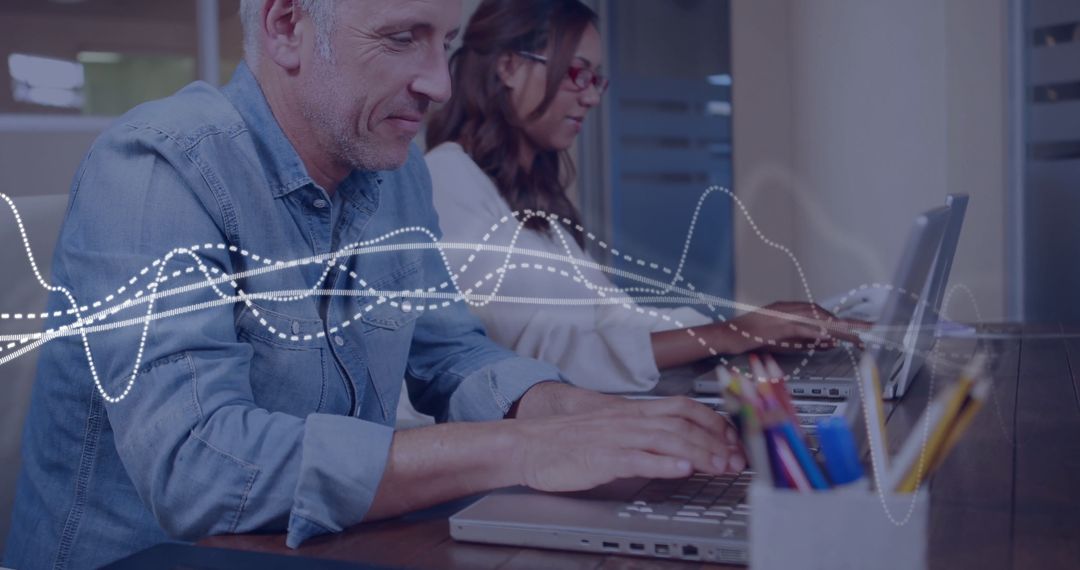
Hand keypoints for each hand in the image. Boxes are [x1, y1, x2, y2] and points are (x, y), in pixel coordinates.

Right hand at [509, 396, 745, 492]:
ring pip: (668, 440)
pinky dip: (663, 464)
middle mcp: (629, 421)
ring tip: (721, 466)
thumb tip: (674, 446)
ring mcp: (617, 438)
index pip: (684, 408)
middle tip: (737, 460)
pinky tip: (682, 470)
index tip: (733, 439)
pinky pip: (638, 459)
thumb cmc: (566, 440)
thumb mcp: (610, 430)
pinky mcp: (603, 458)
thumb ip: (641, 434)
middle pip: (683, 425)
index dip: (713, 422)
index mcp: (632, 412)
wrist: (528, 444)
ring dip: (699, 453)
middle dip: (715, 442)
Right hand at [715, 301, 869, 354]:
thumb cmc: (753, 338)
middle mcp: (790, 308)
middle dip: (848, 322)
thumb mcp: (785, 341)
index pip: (823, 314)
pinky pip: (803, 328)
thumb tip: (832, 343)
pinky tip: (831, 338)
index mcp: (792, 309)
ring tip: (856, 335)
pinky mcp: (779, 324)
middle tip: (869, 330)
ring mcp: (784, 314)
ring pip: (818, 320)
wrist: (730, 335)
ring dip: (838, 327)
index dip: (843, 321)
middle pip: (825, 315)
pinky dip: (818, 332)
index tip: (860, 328)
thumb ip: (808, 341)